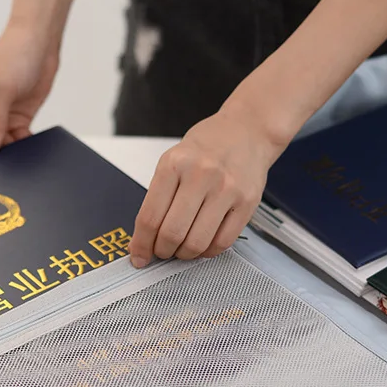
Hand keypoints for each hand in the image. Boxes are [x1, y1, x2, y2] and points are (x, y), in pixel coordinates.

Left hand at [128, 102, 287, 266]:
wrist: (246, 130)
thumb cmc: (207, 147)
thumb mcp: (173, 160)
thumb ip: (159, 197)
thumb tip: (145, 239)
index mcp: (174, 164)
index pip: (149, 217)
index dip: (141, 244)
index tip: (139, 256)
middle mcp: (201, 175)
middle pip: (172, 234)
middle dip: (162, 251)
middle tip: (162, 251)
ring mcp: (226, 190)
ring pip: (197, 243)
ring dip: (184, 255)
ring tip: (182, 249)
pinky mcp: (247, 203)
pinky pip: (222, 243)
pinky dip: (207, 252)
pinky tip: (202, 245)